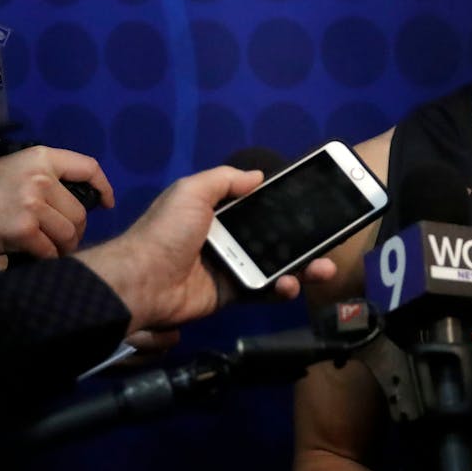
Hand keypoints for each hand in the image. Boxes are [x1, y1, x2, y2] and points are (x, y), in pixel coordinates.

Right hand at [0, 145, 112, 284]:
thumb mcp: (9, 171)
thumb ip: (43, 177)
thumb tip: (82, 197)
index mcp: (38, 157)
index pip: (88, 167)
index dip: (104, 187)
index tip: (107, 204)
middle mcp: (39, 176)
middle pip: (80, 211)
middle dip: (75, 231)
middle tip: (60, 240)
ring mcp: (31, 203)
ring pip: (69, 233)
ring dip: (63, 248)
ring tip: (48, 249)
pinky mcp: (22, 230)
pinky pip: (50, 251)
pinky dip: (46, 259)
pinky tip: (34, 257)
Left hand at [75, 166, 337, 339]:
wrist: (143, 280)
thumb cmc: (168, 231)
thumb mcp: (191, 192)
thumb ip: (225, 180)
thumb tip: (259, 175)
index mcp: (217, 213)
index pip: (257, 208)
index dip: (283, 207)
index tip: (311, 206)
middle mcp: (227, 239)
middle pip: (273, 238)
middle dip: (303, 240)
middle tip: (328, 240)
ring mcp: (231, 268)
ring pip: (275, 266)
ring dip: (302, 267)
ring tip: (321, 268)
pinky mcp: (232, 295)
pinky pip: (264, 291)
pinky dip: (282, 289)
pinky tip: (292, 285)